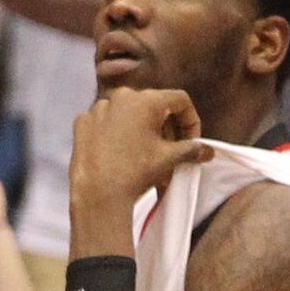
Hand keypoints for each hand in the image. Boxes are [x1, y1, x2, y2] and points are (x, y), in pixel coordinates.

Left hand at [70, 87, 211, 213]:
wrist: (98, 194)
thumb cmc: (136, 172)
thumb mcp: (170, 158)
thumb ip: (192, 149)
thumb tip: (207, 151)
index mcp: (146, 99)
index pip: (179, 100)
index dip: (190, 120)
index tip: (191, 140)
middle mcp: (120, 97)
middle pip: (153, 106)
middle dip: (166, 126)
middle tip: (171, 149)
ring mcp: (97, 108)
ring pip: (128, 113)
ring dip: (141, 129)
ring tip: (146, 153)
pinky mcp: (81, 123)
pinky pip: (105, 122)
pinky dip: (116, 133)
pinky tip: (120, 153)